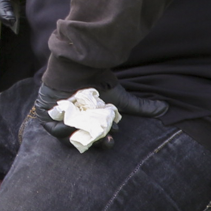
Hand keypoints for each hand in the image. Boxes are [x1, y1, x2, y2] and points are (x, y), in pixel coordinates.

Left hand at [30, 80, 166, 147]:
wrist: (80, 68)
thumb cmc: (99, 84)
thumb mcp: (120, 99)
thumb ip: (140, 106)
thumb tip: (165, 108)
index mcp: (89, 124)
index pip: (96, 141)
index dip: (104, 143)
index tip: (112, 138)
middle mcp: (74, 124)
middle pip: (81, 141)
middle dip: (93, 142)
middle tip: (103, 137)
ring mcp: (58, 119)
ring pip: (66, 137)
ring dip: (78, 134)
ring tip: (87, 125)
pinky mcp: (45, 113)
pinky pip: (51, 128)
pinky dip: (60, 128)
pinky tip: (70, 121)